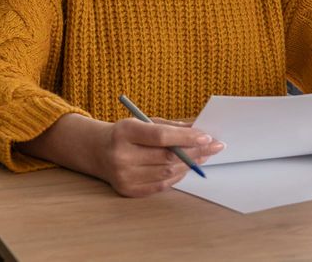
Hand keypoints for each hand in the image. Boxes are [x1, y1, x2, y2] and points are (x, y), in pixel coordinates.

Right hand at [93, 117, 223, 196]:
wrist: (98, 151)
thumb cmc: (126, 133)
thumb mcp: (144, 121)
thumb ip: (171, 126)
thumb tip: (199, 129)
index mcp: (125, 133)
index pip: (161, 137)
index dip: (186, 138)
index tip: (207, 137)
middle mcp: (122, 156)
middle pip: (167, 157)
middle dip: (195, 151)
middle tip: (213, 146)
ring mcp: (124, 176)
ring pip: (167, 173)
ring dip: (189, 165)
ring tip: (203, 155)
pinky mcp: (128, 190)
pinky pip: (161, 185)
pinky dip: (177, 176)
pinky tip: (187, 167)